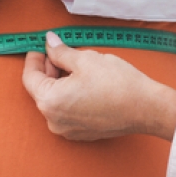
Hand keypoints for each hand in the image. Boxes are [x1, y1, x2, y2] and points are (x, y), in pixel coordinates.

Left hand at [21, 33, 175, 140]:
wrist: (146, 108)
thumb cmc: (117, 83)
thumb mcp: (85, 59)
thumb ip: (60, 52)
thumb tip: (49, 43)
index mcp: (49, 102)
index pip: (30, 77)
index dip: (34, 58)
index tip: (39, 47)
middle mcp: (53, 120)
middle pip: (42, 90)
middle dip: (48, 69)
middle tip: (59, 51)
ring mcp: (67, 130)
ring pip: (55, 101)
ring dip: (60, 82)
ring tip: (75, 65)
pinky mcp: (81, 133)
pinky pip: (67, 111)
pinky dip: (70, 95)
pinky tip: (83, 82)